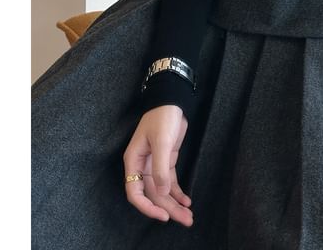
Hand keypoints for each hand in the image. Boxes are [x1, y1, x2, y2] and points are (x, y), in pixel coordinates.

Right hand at [123, 105, 193, 226]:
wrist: (172, 101)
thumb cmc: (162, 117)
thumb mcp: (162, 141)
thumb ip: (160, 167)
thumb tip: (163, 193)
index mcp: (134, 161)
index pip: (135, 192)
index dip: (147, 207)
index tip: (163, 215)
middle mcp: (142, 166)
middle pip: (153, 195)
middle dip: (168, 209)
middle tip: (185, 221)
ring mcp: (154, 164)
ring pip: (163, 191)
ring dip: (175, 204)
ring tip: (189, 217)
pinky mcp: (167, 161)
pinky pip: (170, 182)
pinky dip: (178, 192)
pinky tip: (186, 201)